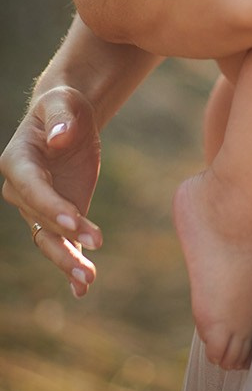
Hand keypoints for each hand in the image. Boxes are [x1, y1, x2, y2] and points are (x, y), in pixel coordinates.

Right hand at [1, 85, 102, 295]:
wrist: (67, 119)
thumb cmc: (63, 105)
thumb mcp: (62, 103)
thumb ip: (61, 119)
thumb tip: (60, 137)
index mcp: (17, 162)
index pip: (32, 189)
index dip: (51, 206)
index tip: (75, 220)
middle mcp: (22, 190)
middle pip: (41, 218)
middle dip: (67, 233)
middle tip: (95, 243)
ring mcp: (39, 207)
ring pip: (49, 239)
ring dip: (67, 260)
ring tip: (88, 279)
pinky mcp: (59, 215)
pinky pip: (62, 242)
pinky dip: (72, 263)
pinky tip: (83, 287)